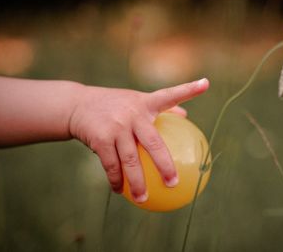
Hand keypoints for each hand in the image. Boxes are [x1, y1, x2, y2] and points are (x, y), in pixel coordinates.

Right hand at [69, 78, 208, 201]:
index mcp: (145, 103)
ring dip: (137, 183)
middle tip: (173, 183)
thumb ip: (162, 107)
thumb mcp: (137, 100)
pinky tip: (119, 190)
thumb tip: (186, 113)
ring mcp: (116, 127)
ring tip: (144, 199)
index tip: (205, 83)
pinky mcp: (100, 138)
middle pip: (154, 143)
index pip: (170, 95)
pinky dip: (116, 180)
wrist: (77, 104)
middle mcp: (133, 114)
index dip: (189, 90)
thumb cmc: (114, 104)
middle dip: (165, 165)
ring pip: (131, 161)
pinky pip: (111, 165)